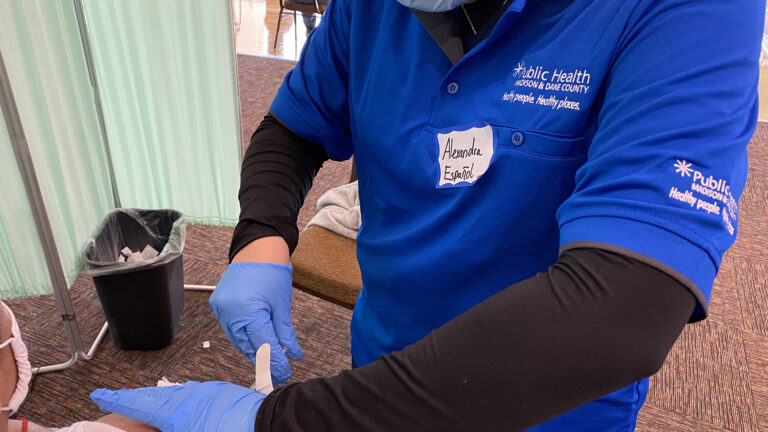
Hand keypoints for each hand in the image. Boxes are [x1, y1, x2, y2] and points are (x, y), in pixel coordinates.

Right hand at [91, 381, 264, 431]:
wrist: (271, 426)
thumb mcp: (187, 431)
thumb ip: (164, 429)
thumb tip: (159, 425)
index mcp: (177, 413)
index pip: (138, 405)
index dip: (116, 400)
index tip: (100, 396)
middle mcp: (191, 397)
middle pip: (155, 397)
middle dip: (136, 399)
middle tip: (119, 400)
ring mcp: (209, 393)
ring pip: (177, 394)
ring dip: (161, 400)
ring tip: (149, 405)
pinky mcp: (224, 394)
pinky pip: (196, 395)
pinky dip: (183, 399)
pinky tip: (185, 405)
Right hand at [209, 262, 302, 383]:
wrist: (257, 248)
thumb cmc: (272, 272)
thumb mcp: (282, 304)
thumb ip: (285, 332)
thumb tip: (292, 354)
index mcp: (248, 310)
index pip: (263, 345)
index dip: (275, 361)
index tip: (285, 372)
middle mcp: (230, 311)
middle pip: (247, 345)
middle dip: (264, 359)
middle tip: (278, 369)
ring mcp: (221, 308)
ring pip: (237, 339)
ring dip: (253, 349)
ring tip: (269, 357)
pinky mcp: (217, 305)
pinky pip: (230, 328)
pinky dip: (243, 336)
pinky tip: (255, 341)